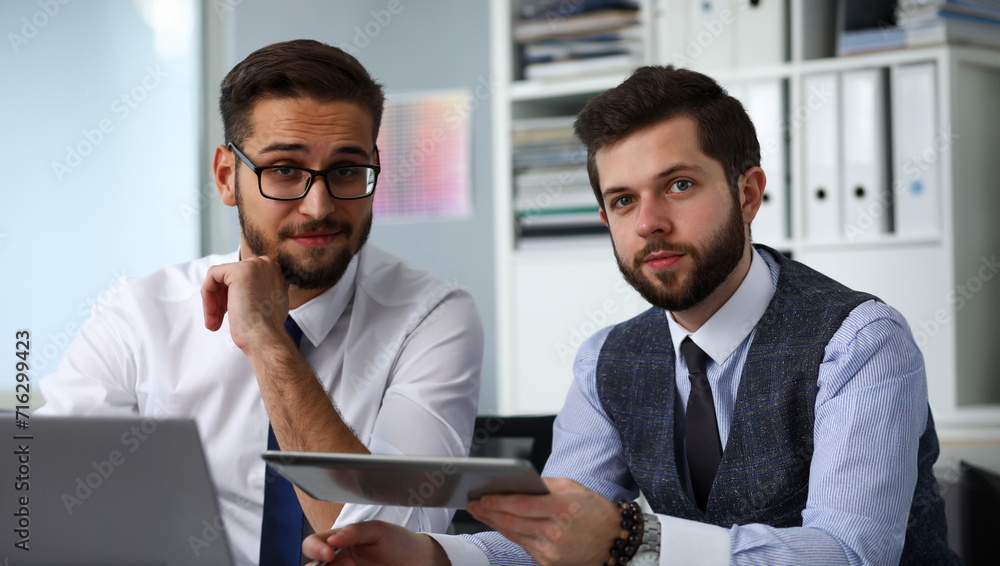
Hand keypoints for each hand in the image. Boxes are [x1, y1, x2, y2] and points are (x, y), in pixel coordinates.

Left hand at [201, 255, 289, 349]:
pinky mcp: (239, 271)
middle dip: (221, 299)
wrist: (265, 339)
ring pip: (219, 277)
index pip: (243, 277)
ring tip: (214, 322)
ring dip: (213, 301)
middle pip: (230, 276)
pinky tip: (212, 313)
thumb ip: (259, 291)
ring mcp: (253, 266)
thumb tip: (245, 291)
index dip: (231, 296)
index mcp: (275, 271)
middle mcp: (266, 264)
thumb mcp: (268, 304)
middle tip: (218, 320)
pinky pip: (212, 276)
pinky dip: (207, 295)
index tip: (229, 314)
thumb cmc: (265, 330)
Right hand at [302, 521, 449, 565]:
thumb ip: (355, 531)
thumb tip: (332, 539)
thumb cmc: (399, 542)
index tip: (329, 554)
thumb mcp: (378, 530)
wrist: (419, 561)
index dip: (316, 548)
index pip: (314, 543)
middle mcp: (339, 560)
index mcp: (340, 541)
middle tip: (338, 565)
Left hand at [466, 478, 619, 565]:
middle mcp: (556, 532)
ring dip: (494, 524)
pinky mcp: (550, 562)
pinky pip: (523, 546)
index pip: (522, 504)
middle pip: (512, 521)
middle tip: (473, 505)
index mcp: (563, 508)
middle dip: (489, 512)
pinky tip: (500, 525)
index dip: (498, 501)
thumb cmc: (594, 510)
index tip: (482, 497)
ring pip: (514, 535)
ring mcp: (552, 550)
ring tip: (481, 513)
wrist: (614, 539)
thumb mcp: (573, 487)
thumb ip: (545, 484)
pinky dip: (510, 535)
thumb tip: (517, 482)